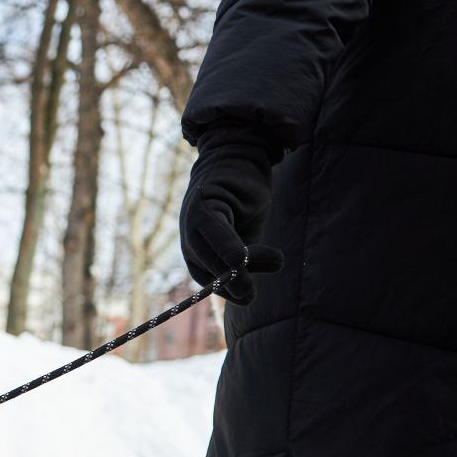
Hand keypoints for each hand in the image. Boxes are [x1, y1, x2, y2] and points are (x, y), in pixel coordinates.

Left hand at [180, 128, 284, 303]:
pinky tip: (241, 256)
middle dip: (229, 285)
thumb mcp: (246, 237)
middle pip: (203, 267)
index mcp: (197, 247)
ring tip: (267, 268)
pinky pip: (214, 228)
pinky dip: (226, 245)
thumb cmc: (243, 203)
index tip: (249, 296)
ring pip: (208, 250)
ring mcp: (194, 217)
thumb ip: (246, 262)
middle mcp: (190, 234)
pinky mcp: (206, 200)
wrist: (240, 160)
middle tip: (251, 294)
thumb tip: (247, 295)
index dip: (226, 291)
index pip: (206, 277)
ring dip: (234, 266)